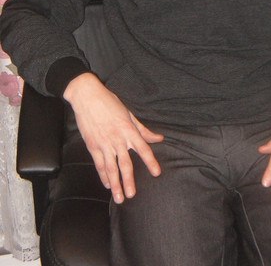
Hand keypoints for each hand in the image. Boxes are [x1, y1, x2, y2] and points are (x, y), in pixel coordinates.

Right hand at [63, 73, 163, 203]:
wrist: (87, 96)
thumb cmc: (110, 103)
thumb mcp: (129, 114)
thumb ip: (143, 130)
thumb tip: (158, 139)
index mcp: (128, 129)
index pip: (143, 148)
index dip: (150, 161)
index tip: (156, 173)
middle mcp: (117, 138)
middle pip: (125, 164)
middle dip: (129, 181)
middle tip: (132, 195)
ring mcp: (104, 143)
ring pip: (111, 168)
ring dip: (115, 184)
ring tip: (119, 198)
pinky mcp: (92, 145)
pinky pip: (99, 164)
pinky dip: (103, 175)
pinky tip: (107, 185)